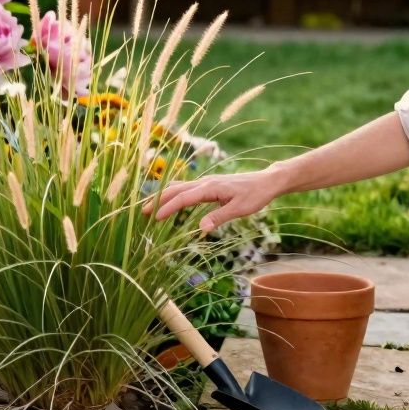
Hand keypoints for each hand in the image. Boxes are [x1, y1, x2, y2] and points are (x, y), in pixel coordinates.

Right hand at [146, 167, 288, 232]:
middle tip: (142, 211)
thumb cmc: (255, 195)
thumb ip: (219, 217)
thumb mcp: (240, 209)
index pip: (183, 198)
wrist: (267, 181)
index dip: (168, 208)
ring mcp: (206, 182)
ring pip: (179, 187)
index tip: (155, 218)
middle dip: (158, 200)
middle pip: (175, 189)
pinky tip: (170, 199)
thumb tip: (201, 228)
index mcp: (210, 188)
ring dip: (164, 195)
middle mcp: (204, 182)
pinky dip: (174, 193)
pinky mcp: (209, 185)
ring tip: (150, 205)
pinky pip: (186, 188)